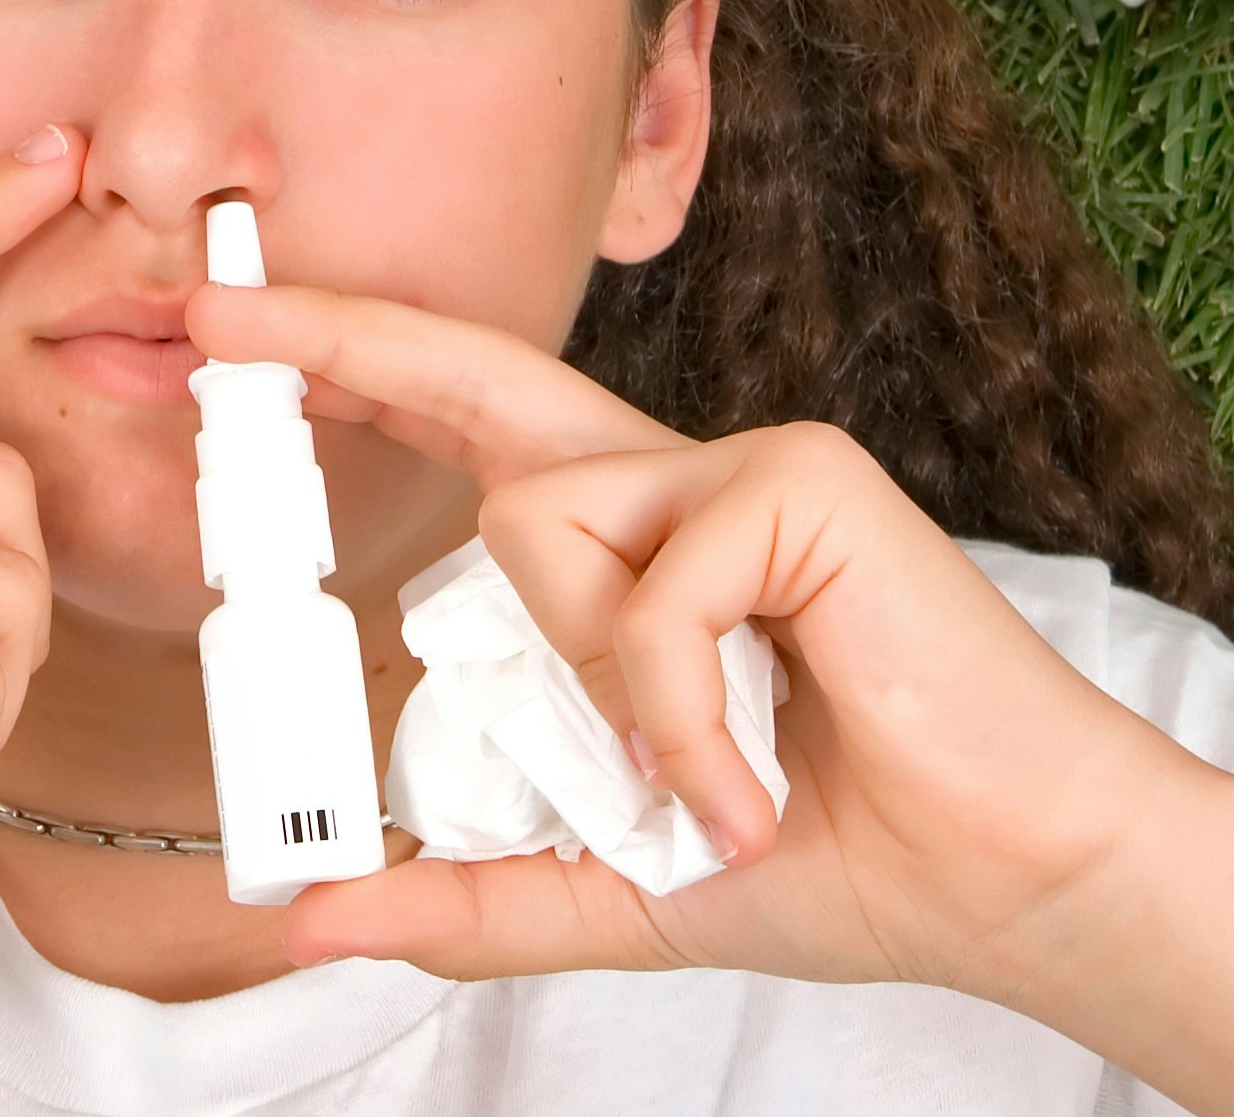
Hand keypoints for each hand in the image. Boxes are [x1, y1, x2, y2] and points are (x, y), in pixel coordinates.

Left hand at [185, 277, 1208, 1000]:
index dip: (364, 373)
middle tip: (215, 314)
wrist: (1018, 884)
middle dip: (344, 334)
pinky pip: (653, 590)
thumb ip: (468, 893)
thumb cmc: (836, 856)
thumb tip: (308, 918)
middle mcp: (668, 484)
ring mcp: (737, 466)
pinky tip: (750, 784)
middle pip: (480, 380)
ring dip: (599, 689)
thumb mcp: (612, 883)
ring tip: (704, 782)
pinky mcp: (800, 481)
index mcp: (629, 548)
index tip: (241, 342)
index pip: (471, 436)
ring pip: (540, 519)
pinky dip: (680, 718)